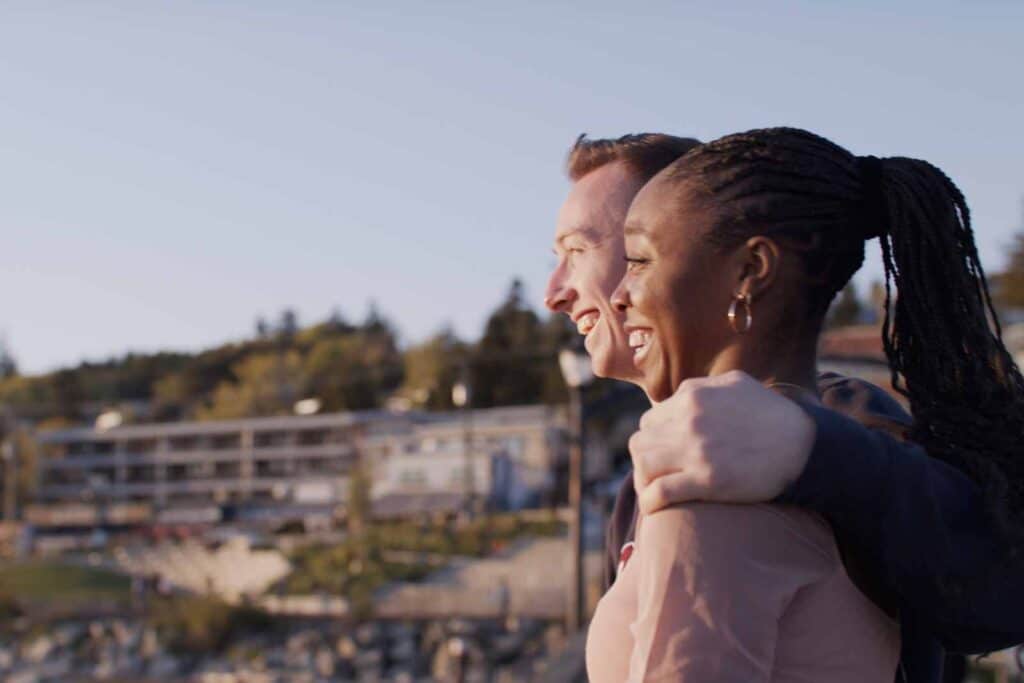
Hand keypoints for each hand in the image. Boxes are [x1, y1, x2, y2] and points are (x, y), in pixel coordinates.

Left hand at [629, 370, 815, 513]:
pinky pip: (659, 492)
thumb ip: (705, 386)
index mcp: (692, 396)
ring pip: (643, 465)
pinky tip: (654, 507)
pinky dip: (650, 502)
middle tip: (657, 473)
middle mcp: (689, 420)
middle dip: (646, 458)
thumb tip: (682, 394)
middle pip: (641, 442)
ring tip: (653, 490)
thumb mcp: (737, 385)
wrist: (804, 447)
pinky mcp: (705, 480)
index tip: (663, 452)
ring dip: (644, 480)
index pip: (650, 419)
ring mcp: (695, 450)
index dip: (655, 438)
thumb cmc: (774, 416)